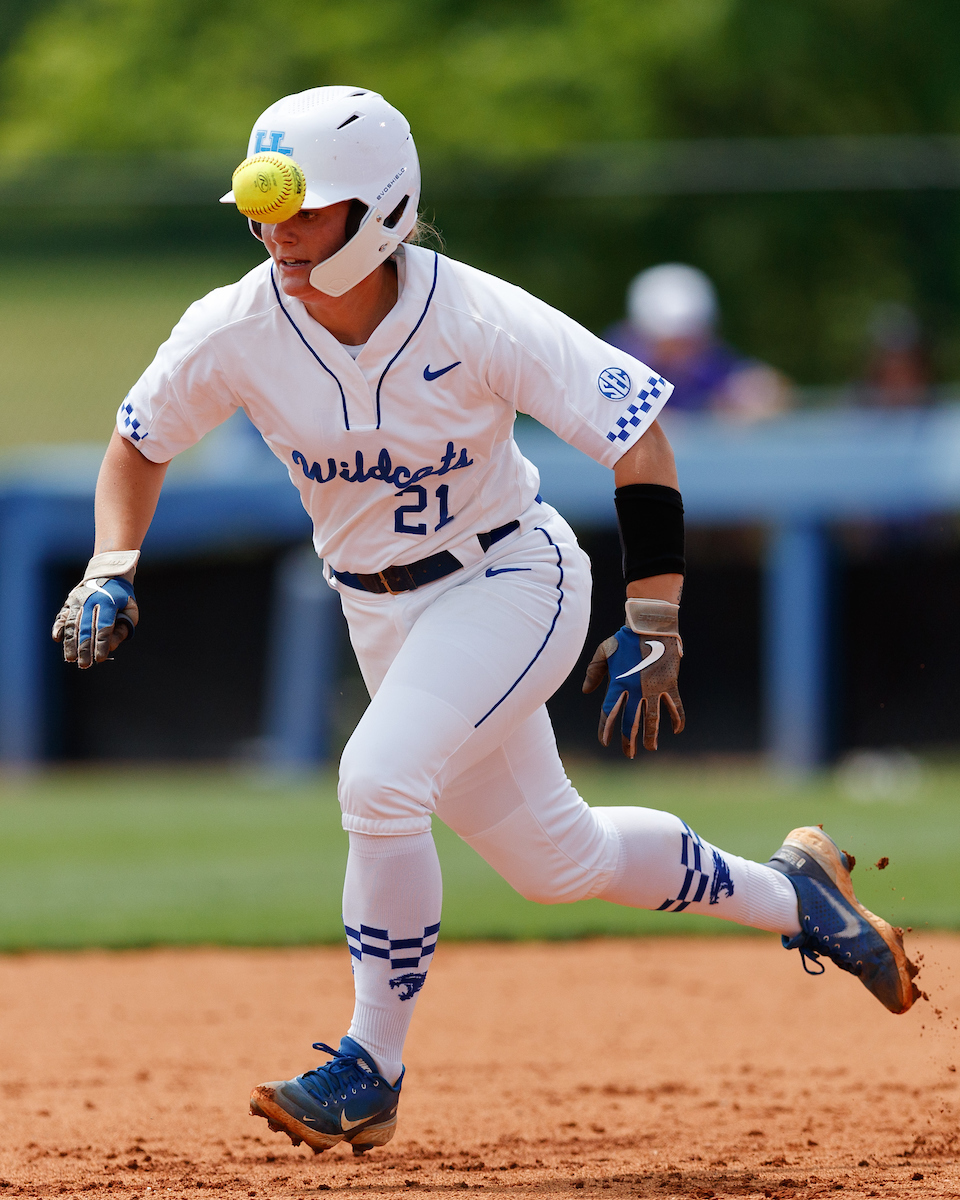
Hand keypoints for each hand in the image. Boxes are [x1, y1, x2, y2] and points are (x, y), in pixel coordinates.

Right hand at [52, 550, 139, 668]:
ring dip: (70, 642)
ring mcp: (78, 600)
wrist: (109, 574)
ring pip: (72, 624)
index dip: (101, 644)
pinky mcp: (70, 601)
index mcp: (108, 602)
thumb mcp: (130, 610)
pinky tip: (58, 639)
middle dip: (85, 648)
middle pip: (86, 628)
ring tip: (71, 658)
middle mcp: (91, 600)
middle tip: (84, 665)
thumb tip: (111, 647)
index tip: (100, 659)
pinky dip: (59, 627)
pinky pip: (62, 616)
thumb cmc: (122, 598)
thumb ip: (123, 629)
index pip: (104, 627)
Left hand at [582, 598, 684, 755]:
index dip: (606, 729)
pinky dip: (677, 719)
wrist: (649, 625)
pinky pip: (675, 706)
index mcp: (617, 683)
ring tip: (650, 748)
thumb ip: (593, 671)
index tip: (605, 742)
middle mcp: (635, 690)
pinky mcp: (669, 684)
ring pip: (652, 719)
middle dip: (628, 740)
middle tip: (629, 753)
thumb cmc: (624, 638)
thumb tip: (587, 691)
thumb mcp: (604, 651)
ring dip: (651, 736)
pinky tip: (676, 731)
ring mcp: (653, 688)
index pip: (609, 712)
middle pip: (630, 721)